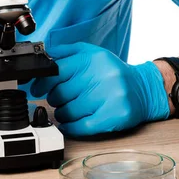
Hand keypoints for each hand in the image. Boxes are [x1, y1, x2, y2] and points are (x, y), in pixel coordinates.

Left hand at [30, 42, 169, 136]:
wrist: (143, 89)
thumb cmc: (113, 72)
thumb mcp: (92, 53)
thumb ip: (67, 51)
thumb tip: (44, 54)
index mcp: (93, 59)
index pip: (57, 71)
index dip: (42, 82)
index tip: (35, 88)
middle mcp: (102, 76)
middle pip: (61, 93)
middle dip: (54, 99)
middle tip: (56, 99)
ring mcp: (109, 97)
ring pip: (69, 111)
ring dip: (61, 114)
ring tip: (65, 110)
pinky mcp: (114, 116)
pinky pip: (82, 126)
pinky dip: (70, 127)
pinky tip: (68, 124)